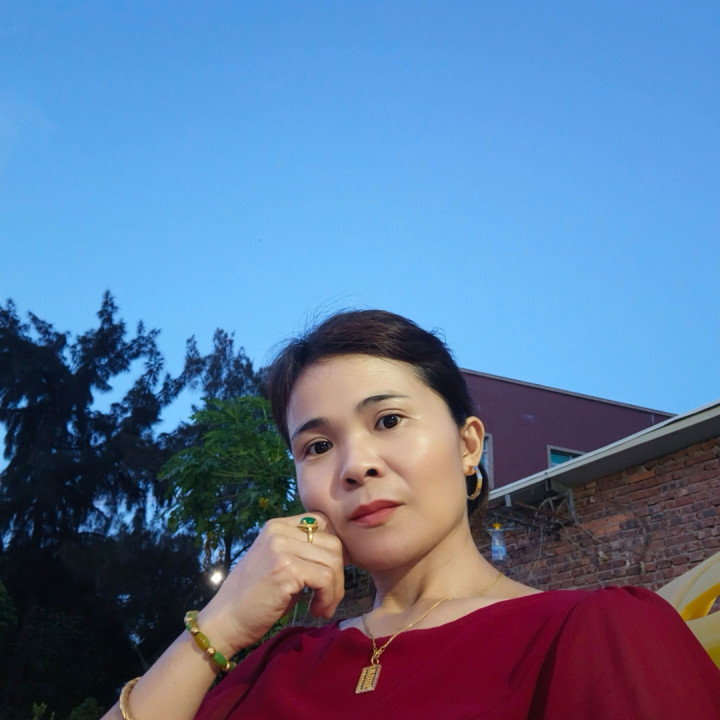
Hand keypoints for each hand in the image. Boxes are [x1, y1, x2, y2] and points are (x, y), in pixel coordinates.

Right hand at [196, 512, 345, 654]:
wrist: (225, 621)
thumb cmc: (254, 598)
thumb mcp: (279, 564)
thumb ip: (303, 553)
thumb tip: (340, 556)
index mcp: (277, 526)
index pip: (322, 522)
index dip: (334, 548)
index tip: (332, 573)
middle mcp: (279, 531)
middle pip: (333, 543)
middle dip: (338, 574)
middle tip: (328, 598)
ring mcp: (282, 548)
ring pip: (333, 562)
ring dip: (335, 590)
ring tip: (322, 607)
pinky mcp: (286, 569)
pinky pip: (325, 579)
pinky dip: (328, 598)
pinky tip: (317, 610)